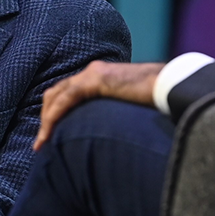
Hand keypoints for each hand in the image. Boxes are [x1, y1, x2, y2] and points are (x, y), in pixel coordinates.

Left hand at [35, 60, 166, 148]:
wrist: (173, 85)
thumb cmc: (159, 99)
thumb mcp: (129, 108)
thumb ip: (114, 115)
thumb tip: (111, 137)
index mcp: (100, 77)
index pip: (67, 93)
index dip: (55, 114)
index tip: (50, 137)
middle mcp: (93, 72)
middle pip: (56, 93)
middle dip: (45, 118)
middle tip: (41, 144)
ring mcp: (93, 73)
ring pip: (57, 96)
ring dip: (46, 121)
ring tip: (41, 144)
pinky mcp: (97, 80)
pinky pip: (66, 98)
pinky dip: (54, 116)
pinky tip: (49, 133)